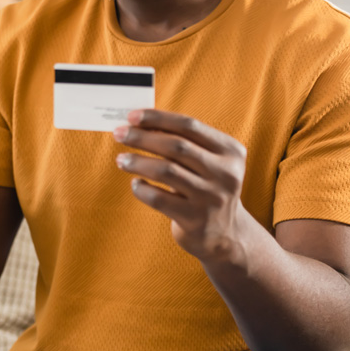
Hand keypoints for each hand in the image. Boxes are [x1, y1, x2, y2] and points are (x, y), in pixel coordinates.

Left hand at [113, 109, 249, 262]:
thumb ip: (181, 143)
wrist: (225, 234)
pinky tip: (136, 184)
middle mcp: (226, 174)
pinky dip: (141, 188)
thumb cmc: (205, 187)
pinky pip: (158, 198)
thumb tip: (138, 123)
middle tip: (119, 134)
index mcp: (230, 152)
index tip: (132, 116)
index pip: (189, 126)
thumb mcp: (206, 163)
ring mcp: (212, 198)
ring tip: (121, 160)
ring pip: (166, 171)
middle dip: (142, 137)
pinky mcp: (195, 220)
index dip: (158, 118)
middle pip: (176, 146)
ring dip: (137, 161)